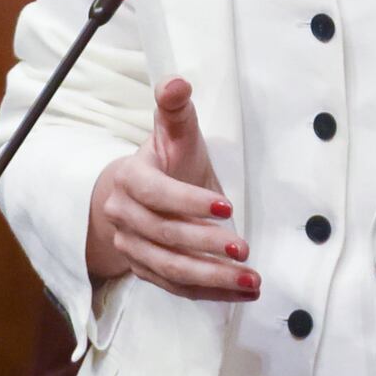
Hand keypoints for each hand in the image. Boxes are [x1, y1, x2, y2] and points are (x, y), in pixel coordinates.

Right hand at [82, 76, 258, 301]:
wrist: (135, 197)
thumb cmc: (165, 162)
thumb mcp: (173, 132)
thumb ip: (176, 109)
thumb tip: (177, 82)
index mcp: (129, 180)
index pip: (155, 193)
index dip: (188, 201)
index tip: (226, 205)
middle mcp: (124, 218)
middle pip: (165, 236)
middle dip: (206, 245)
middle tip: (245, 248)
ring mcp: (131, 248)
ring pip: (170, 269)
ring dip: (212, 277)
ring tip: (251, 279)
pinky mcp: (145, 271)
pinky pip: (176, 288)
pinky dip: (210, 293)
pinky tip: (241, 292)